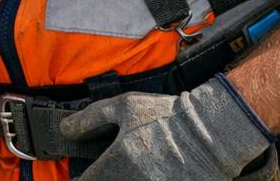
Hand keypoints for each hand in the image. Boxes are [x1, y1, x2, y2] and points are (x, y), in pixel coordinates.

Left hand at [60, 75, 274, 180]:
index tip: (83, 177)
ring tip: (131, 171)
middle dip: (105, 180)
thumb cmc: (167, 116)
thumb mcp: (124, 106)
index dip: (82, 180)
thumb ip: (90, 118)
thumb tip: (65, 130)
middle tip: (111, 171)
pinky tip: (153, 174)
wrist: (214, 131)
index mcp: (119, 163)